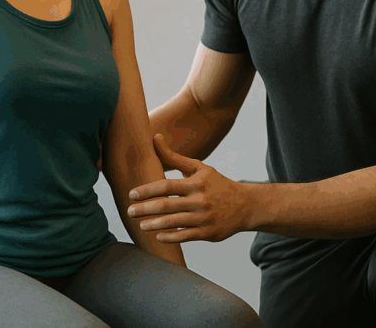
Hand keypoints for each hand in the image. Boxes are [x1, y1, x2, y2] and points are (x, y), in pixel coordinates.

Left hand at [126, 134, 252, 242]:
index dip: (147, 190)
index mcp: (196, 183)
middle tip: (129, 211)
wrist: (246, 205)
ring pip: (173, 222)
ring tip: (140, 224)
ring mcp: (204, 218)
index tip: (132, 194)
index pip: (166, 186)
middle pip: (166, 205)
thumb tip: (155, 138)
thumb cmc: (218, 184)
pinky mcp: (208, 233)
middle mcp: (199, 200)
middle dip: (145, 209)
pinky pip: (185, 236)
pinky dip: (170, 237)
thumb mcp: (199, 168)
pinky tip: (157, 236)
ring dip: (153, 224)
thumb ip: (174, 157)